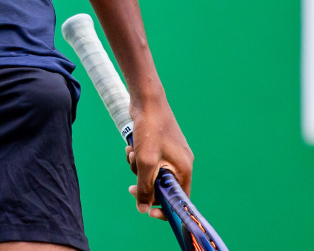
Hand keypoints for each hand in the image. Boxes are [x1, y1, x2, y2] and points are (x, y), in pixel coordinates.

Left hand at [125, 94, 192, 219]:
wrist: (147, 101)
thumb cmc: (150, 130)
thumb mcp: (145, 163)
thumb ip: (144, 187)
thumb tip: (142, 209)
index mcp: (184, 170)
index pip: (179, 200)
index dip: (165, 209)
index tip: (149, 212)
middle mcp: (181, 163)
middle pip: (163, 187)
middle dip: (145, 185)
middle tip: (130, 188)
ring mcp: (172, 154)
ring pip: (153, 173)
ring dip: (138, 168)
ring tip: (131, 154)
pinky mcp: (162, 146)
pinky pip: (150, 160)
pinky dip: (138, 158)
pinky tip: (131, 147)